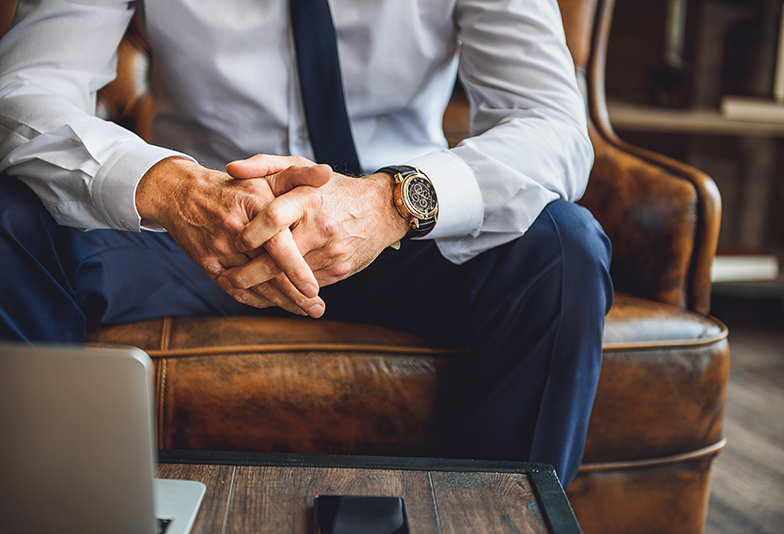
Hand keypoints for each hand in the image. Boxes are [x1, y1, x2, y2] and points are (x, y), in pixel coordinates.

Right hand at [135, 156, 329, 315]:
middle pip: (267, 272)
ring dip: (281, 302)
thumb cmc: (236, 186)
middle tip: (318, 308)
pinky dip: (258, 299)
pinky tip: (278, 304)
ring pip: (254, 285)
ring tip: (306, 310)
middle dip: (295, 295)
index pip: (277, 245)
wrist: (183, 193)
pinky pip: (236, 289)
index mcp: (254, 206)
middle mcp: (235, 230)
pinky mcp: (208, 264)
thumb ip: (300, 175)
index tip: (315, 288)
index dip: (296, 269)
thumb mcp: (267, 175)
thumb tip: (327, 173)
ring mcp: (219, 249)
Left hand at [217, 154, 409, 296]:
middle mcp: (321, 227)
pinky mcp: (339, 270)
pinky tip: (267, 293)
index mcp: (309, 199)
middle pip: (278, 258)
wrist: (382, 211)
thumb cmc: (333, 189)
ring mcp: (331, 252)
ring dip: (264, 288)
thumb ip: (265, 165)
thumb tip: (231, 169)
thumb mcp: (302, 167)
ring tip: (239, 289)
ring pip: (291, 279)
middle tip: (225, 278)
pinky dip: (285, 292)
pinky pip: (306, 287)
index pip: (274, 218)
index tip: (234, 243)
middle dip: (248, 274)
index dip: (251, 234)